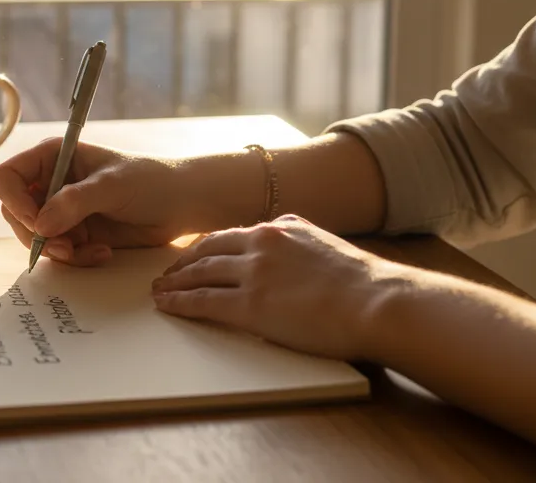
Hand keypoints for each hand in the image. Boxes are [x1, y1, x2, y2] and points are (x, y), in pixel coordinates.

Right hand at [0, 139, 193, 266]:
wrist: (182, 204)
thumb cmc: (151, 180)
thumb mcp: (112, 186)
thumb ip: (75, 202)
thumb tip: (40, 225)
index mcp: (52, 157)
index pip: (7, 177)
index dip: (13, 200)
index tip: (36, 221)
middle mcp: (51, 183)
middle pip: (14, 213)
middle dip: (36, 234)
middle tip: (64, 247)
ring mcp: (62, 211)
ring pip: (35, 238)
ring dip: (58, 250)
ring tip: (87, 250)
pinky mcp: (76, 234)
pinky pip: (59, 253)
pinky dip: (76, 258)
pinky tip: (102, 252)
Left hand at [151, 216, 402, 361]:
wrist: (377, 302)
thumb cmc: (363, 283)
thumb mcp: (324, 242)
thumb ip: (298, 237)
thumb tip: (285, 231)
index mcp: (280, 228)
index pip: (231, 235)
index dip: (207, 247)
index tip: (193, 255)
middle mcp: (261, 243)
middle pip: (207, 250)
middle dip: (183, 263)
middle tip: (166, 274)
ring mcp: (253, 273)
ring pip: (200, 273)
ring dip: (174, 282)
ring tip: (159, 291)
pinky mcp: (250, 305)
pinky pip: (202, 301)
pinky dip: (179, 303)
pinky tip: (167, 306)